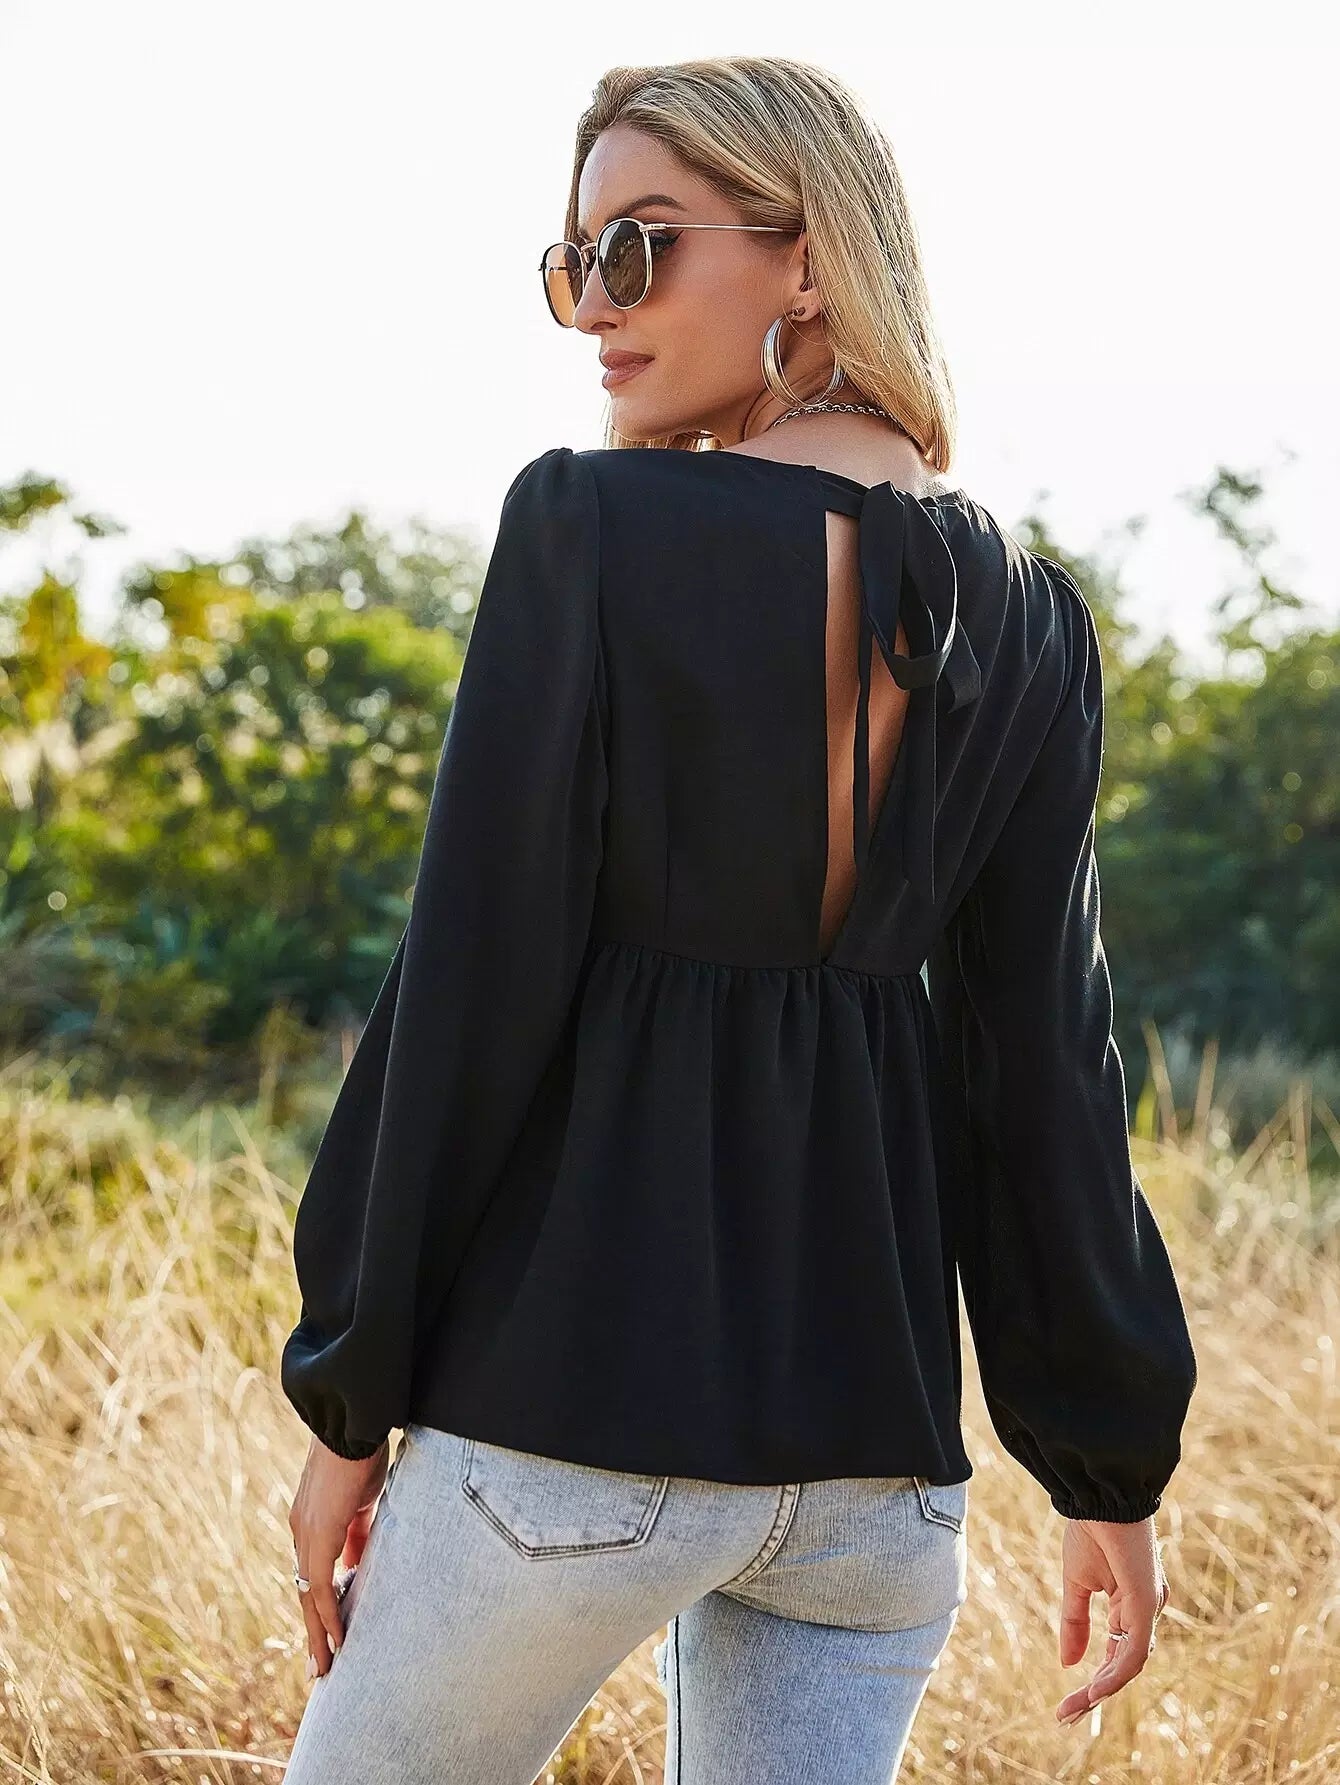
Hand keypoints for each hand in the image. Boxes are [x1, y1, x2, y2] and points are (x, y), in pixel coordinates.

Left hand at [288, 1435, 389, 1678]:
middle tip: (319, 1666)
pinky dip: (327, 1616)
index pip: (313, 1571)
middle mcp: (301, 1530)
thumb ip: (357, 1530)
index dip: (320, 1602)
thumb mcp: (361, 1498)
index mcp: (310, 1519)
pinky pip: (320, 1587)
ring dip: (318, 1632)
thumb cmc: (361, 1450)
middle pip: (306, 1590)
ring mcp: (306, 1534)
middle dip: (313, 1630)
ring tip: (325, 1665)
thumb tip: (358, 1560)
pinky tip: (336, 1639)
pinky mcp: (318, 1537)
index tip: (328, 1629)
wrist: (351, 1422)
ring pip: (309, 1595)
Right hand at [1054, 1515, 1169, 1726]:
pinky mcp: (1146, 1603)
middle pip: (1123, 1665)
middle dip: (1095, 1694)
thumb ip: (1074, 1622)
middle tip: (1066, 1716)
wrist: (1099, 1494)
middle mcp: (1145, 1611)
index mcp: (1130, 1605)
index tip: (1069, 1703)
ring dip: (1102, 1690)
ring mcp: (1148, 1608)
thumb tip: (1068, 1663)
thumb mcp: (1076, 1583)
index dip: (1095, 1679)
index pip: (1115, 1653)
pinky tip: (1093, 1689)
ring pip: (1129, 1664)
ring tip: (1075, 1708)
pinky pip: (1133, 1651)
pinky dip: (1113, 1674)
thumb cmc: (1090, 1529)